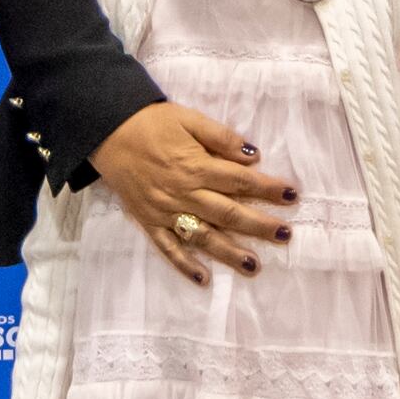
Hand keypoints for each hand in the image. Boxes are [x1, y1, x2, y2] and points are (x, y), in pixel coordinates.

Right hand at [92, 102, 296, 281]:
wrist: (108, 132)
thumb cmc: (152, 123)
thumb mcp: (189, 118)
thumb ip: (221, 137)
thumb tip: (253, 155)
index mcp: (195, 165)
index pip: (239, 180)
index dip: (267, 188)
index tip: (292, 196)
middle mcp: (183, 192)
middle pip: (227, 213)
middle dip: (258, 225)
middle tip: (284, 235)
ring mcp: (165, 211)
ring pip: (202, 236)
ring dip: (228, 253)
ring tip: (253, 266)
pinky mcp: (149, 222)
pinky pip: (168, 248)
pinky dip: (185, 265)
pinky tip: (204, 279)